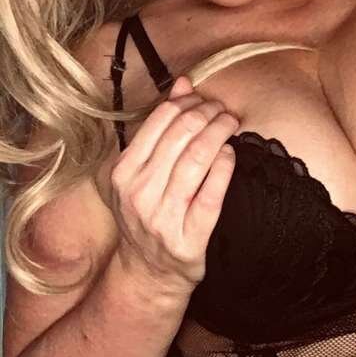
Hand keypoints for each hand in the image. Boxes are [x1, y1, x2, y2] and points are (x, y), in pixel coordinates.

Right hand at [109, 75, 238, 292]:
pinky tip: (231, 153)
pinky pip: (211, 193)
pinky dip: (224, 167)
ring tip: (231, 124)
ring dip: (220, 133)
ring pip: (197, 159)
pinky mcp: (189, 237)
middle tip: (223, 110)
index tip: (204, 100)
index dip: (188, 102)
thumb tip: (183, 84)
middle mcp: (139, 193)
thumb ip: (161, 126)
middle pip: (182, 135)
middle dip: (208, 113)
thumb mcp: (142, 170)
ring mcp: (163, 216)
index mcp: (123, 172)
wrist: (149, 273)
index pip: (160, 120)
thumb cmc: (147, 213)